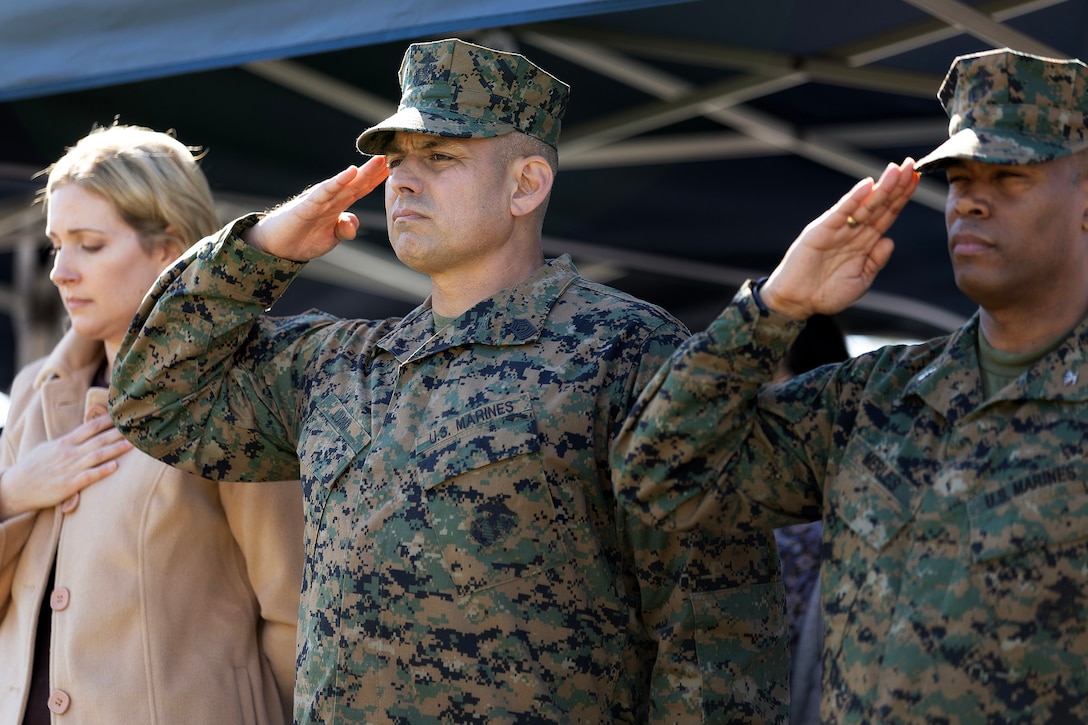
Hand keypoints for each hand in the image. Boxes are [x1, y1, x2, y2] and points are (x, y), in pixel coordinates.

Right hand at [0, 415, 132, 519]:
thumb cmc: (34, 467)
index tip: (123, 416)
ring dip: (116, 449)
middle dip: (118, 433)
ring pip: (97, 456)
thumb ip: (68, 441)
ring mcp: (69, 468)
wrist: (16, 488)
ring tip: (133, 444)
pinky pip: (88, 476)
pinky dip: (102, 471)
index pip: (90, 427)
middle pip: (98, 439)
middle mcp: (69, 453)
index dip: (108, 421)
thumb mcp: (49, 448)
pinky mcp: (68, 485)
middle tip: (136, 427)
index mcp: (64, 442)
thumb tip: (83, 433)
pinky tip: (115, 466)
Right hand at [243, 156, 389, 261]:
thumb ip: (345, 229)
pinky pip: (325, 191)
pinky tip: (351, 172)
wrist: (277, 246)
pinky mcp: (308, 204)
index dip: (378, 179)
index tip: (396, 168)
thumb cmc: (303, 237)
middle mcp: (331, 197)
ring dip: (364, 171)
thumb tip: (354, 224)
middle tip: (395, 156)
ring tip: (379, 159)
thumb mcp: (332, 237)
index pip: (362, 188)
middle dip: (376, 170)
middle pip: (358, 181)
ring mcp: (320, 199)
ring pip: (346, 182)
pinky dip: (338, 181)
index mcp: (338, 204)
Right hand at [760, 159, 918, 320]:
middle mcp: (853, 231)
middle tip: (912, 165)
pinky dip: (853, 198)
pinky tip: (867, 186)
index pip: (887, 215)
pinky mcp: (820, 230)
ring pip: (864, 205)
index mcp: (864, 243)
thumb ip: (876, 261)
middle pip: (879, 205)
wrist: (797, 302)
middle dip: (896, 185)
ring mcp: (837, 229)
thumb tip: (889, 241)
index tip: (917, 179)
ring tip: (897, 171)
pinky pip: (841, 212)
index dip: (902, 198)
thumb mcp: (860, 281)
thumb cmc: (826, 294)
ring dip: (881, 187)